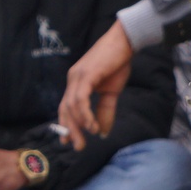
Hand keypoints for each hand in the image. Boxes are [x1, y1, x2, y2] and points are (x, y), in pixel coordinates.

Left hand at [58, 21, 135, 147]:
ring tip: (88, 137)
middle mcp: (72, 79)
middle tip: (78, 146)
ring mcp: (77, 76)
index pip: (65, 107)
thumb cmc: (118, 63)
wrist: (125, 42)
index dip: (66, 125)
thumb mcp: (111, 92)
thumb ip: (105, 111)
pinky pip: (80, 99)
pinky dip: (84, 114)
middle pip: (65, 109)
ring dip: (78, 124)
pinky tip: (91, 126)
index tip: (68, 142)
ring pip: (71, 106)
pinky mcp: (85, 75)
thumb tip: (103, 132)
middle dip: (70, 130)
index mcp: (76, 83)